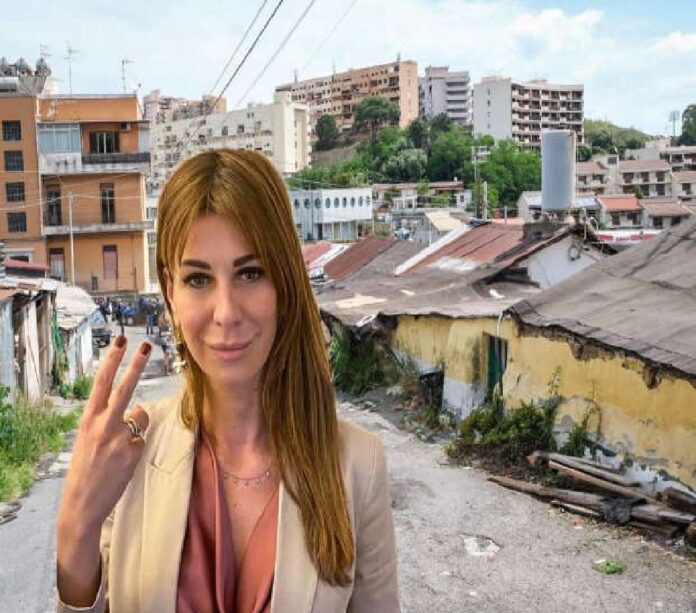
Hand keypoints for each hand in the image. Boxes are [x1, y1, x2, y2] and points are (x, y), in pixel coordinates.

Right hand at [58, 335, 151, 532]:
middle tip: (147, 346)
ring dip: (135, 426)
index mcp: (88, 419)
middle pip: (124, 388)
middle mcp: (103, 425)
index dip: (112, 360)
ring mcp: (119, 438)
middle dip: (136, 365)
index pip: (102, 383)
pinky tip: (122, 463)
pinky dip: (136, 448)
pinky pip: (142, 440)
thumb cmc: (86, 468)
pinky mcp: (133, 452)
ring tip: (117, 449)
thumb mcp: (88, 438)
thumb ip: (108, 420)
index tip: (121, 341)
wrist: (81, 503)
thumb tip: (135, 409)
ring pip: (141, 416)